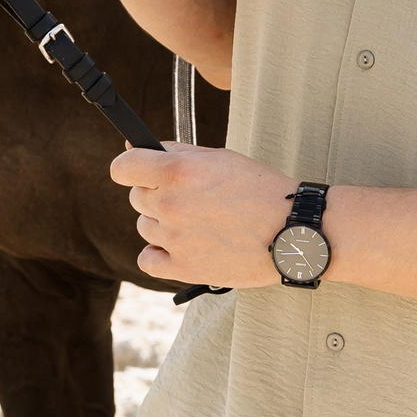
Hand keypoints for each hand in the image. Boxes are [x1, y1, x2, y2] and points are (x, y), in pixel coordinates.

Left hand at [110, 144, 296, 288]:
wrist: (293, 231)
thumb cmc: (261, 190)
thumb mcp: (220, 158)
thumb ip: (174, 151)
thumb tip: (133, 149)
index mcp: (178, 171)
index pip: (122, 168)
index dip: (130, 168)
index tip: (139, 171)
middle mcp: (171, 204)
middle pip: (137, 198)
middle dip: (158, 194)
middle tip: (192, 198)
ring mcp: (175, 238)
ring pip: (145, 227)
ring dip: (163, 223)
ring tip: (200, 222)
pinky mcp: (184, 268)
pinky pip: (148, 259)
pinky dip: (159, 254)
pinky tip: (181, 246)